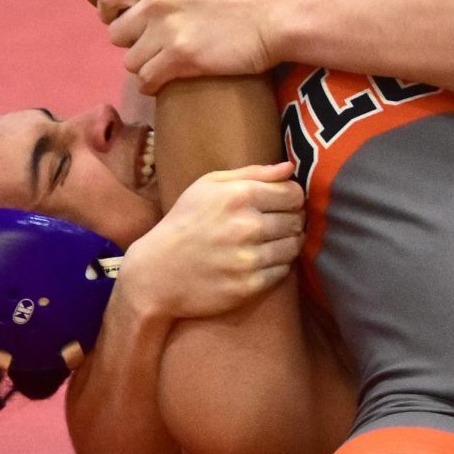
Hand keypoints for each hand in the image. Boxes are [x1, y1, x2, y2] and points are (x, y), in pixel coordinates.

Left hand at [98, 0, 281, 92]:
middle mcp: (157, 0)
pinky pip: (147, 78)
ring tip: (162, 62)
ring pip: (129, 59)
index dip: (111, 11)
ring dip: (143, 63)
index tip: (124, 19)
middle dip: (132, 40)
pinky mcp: (183, 58)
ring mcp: (168, 31)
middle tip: (152, 43)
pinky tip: (166, 79)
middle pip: (116, 32)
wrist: (281, 14)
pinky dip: (153, 82)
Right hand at [120, 162, 303, 318]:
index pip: (294, 194)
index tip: (281, 203)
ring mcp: (249, 259)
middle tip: (274, 224)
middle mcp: (248, 226)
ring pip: (294, 246)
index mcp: (240, 195)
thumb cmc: (185, 221)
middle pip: (296, 220)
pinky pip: (283, 271)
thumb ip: (252, 172)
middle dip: (291, 220)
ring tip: (269, 242)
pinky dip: (277, 265)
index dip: (292, 198)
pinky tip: (260, 260)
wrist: (157, 272)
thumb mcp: (208, 185)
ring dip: (288, 243)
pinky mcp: (249, 286)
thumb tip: (290, 168)